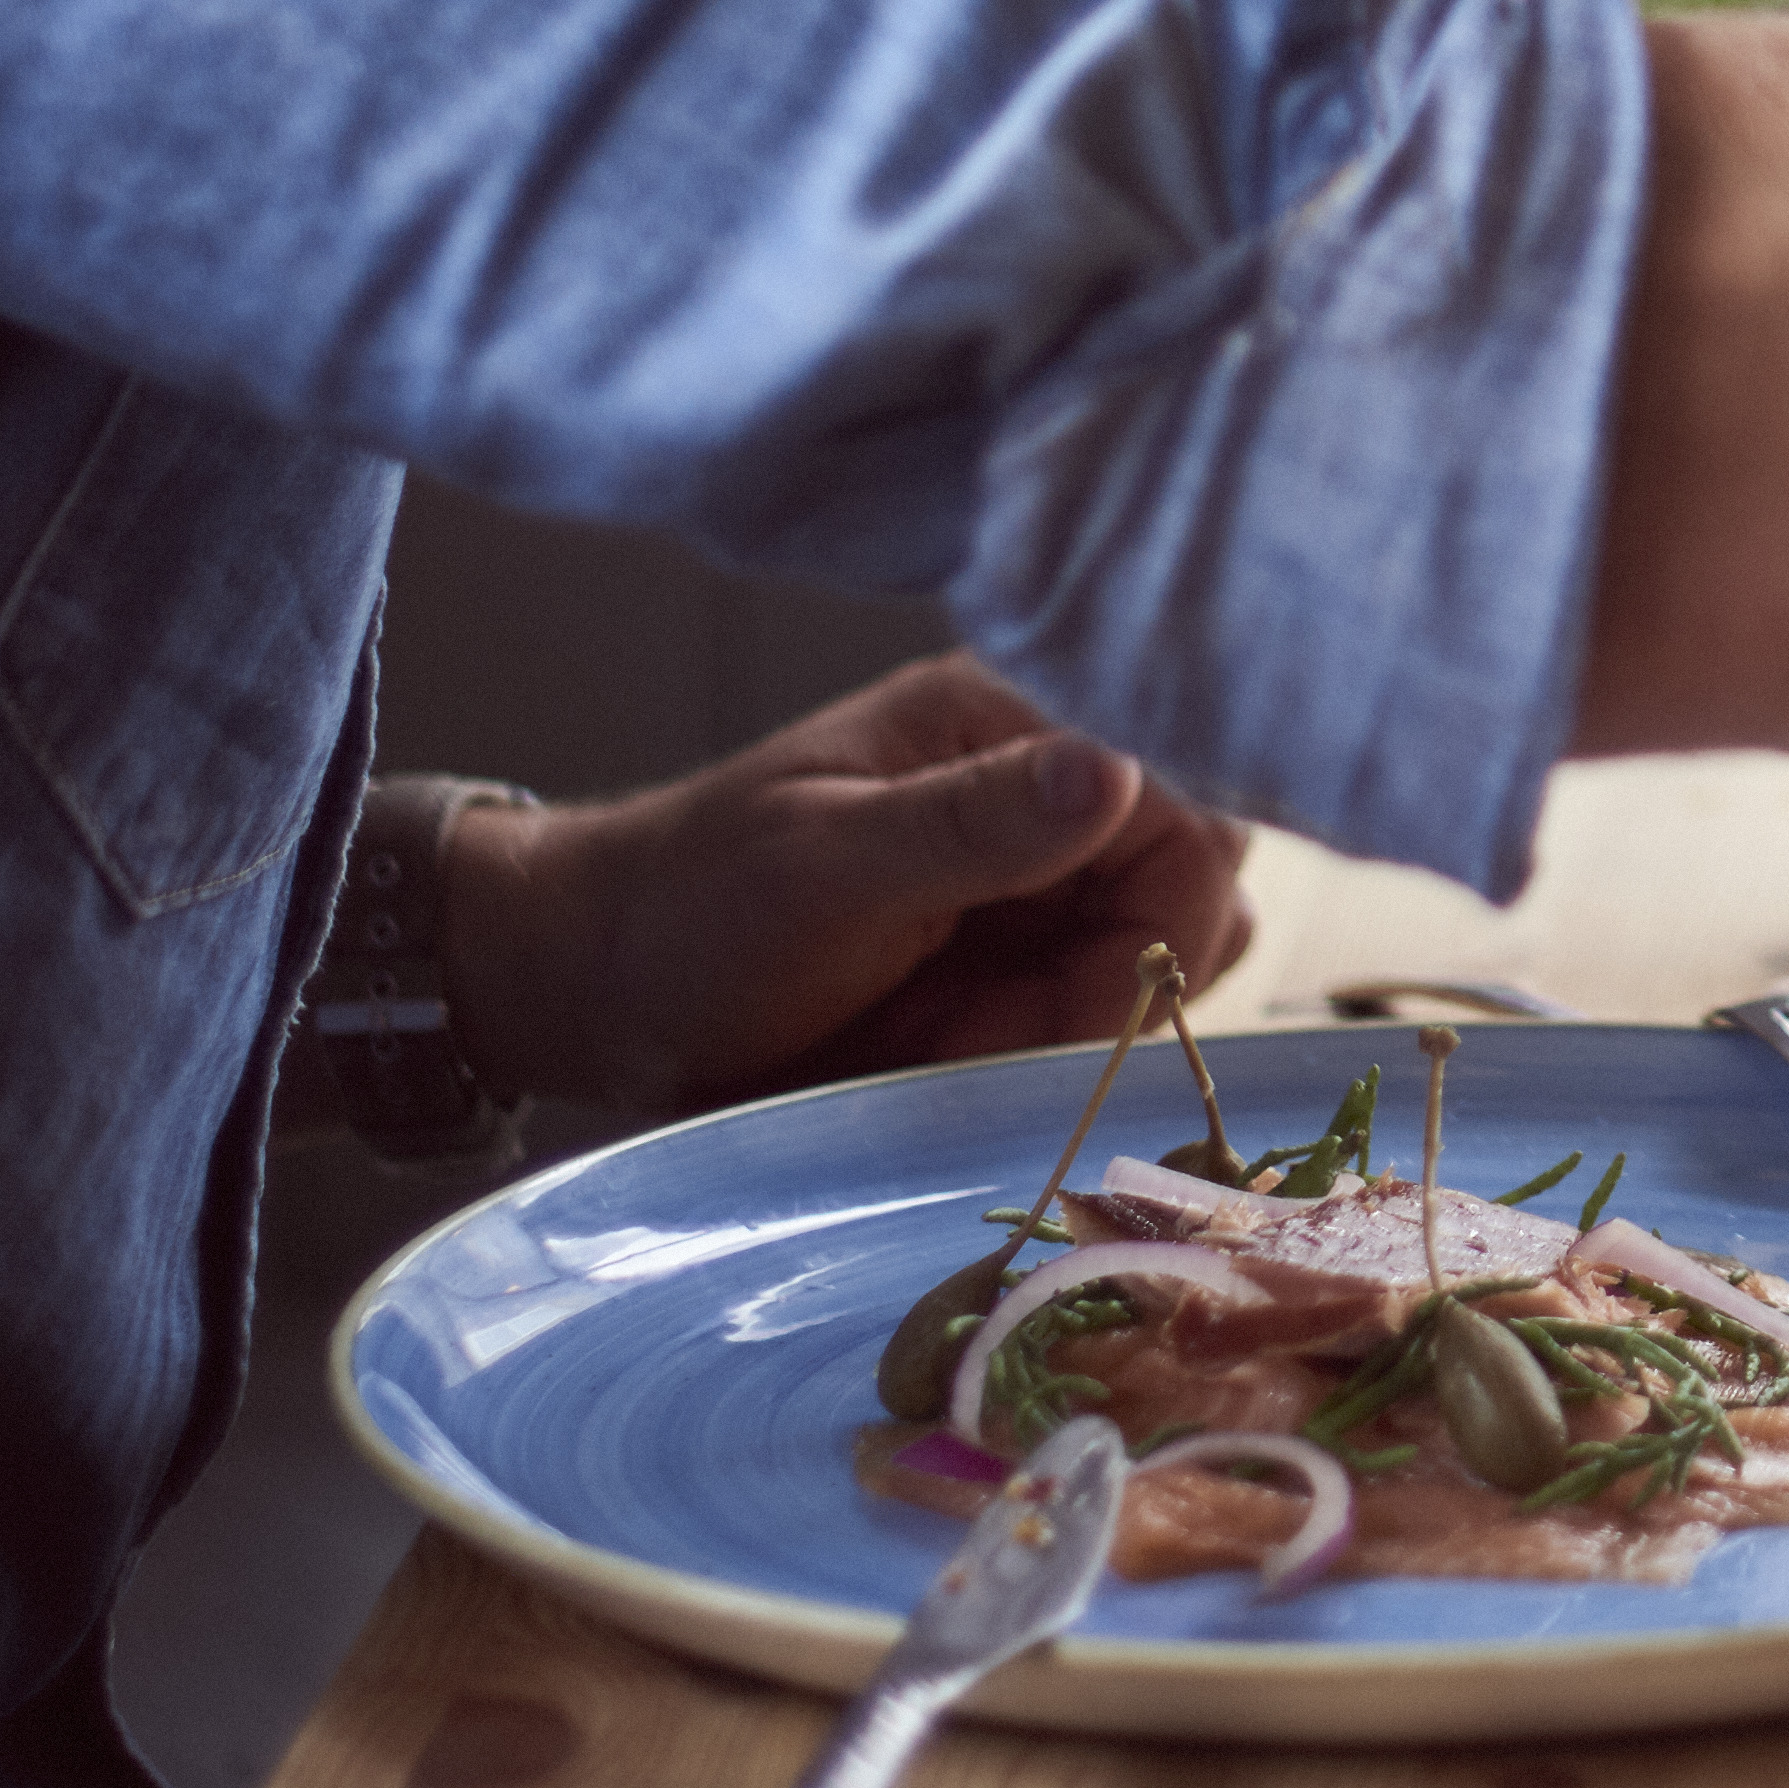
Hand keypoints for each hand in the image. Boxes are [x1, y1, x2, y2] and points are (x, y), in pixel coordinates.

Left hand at [439, 652, 1254, 1118]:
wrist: (596, 999)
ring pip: (1159, 961)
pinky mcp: (1014, 968)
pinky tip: (945, 1065)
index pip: (1184, 802)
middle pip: (1192, 886)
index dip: (1168, 909)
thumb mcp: (824, 866)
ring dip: (1076, 1029)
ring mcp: (1034, 886)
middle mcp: (1043, 792)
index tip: (1093, 1001)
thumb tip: (1116, 769)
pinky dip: (1043, 1060)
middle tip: (996, 1041)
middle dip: (1122, 982)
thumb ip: (972, 822)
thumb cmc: (689, 912)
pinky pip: (1096, 1017)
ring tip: (950, 1051)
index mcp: (1009, 723)